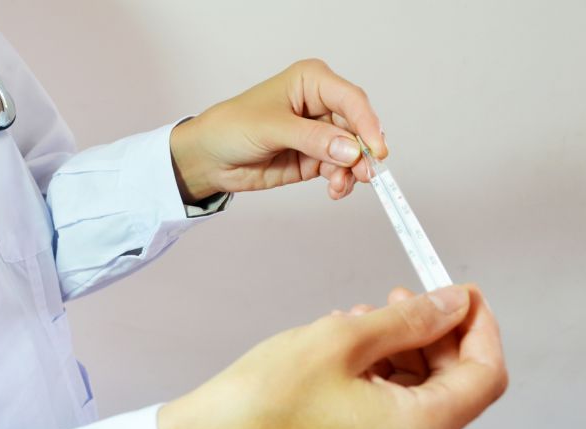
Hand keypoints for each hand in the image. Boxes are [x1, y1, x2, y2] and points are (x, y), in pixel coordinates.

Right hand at [158, 285, 506, 428]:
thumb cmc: (265, 399)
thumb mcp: (343, 339)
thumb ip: (409, 319)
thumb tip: (453, 304)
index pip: (483, 376)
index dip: (480, 327)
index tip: (463, 293)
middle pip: (452, 384)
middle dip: (433, 333)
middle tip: (404, 294)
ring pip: (419, 392)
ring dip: (401, 348)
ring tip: (362, 317)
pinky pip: (392, 406)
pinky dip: (381, 370)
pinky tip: (350, 343)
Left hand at [169, 59, 387, 202]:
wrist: (209, 158)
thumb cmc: (232, 127)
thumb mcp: (272, 129)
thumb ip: (312, 139)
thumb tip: (351, 150)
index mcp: (311, 81)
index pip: (351, 99)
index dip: (367, 124)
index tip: (376, 151)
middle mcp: (320, 104)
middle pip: (357, 128)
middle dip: (362, 153)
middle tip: (364, 174)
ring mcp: (319, 133)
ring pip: (351, 153)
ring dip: (352, 171)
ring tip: (340, 186)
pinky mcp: (314, 158)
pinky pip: (338, 169)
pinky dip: (341, 181)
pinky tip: (335, 190)